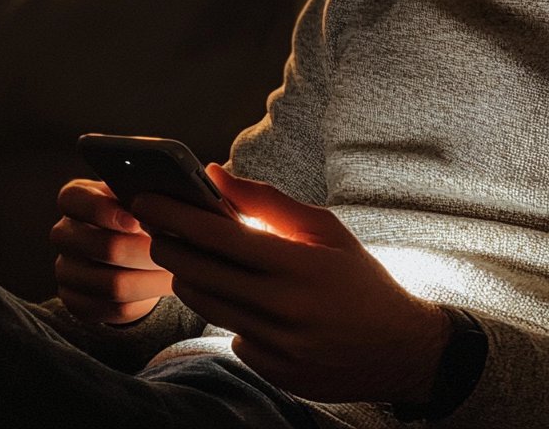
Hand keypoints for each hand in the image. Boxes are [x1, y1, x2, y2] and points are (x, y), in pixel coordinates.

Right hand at [50, 178, 173, 323]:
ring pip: (109, 283)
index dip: (101, 209)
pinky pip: (110, 309)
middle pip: (99, 246)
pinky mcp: (77, 303)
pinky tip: (163, 288)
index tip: (135, 216)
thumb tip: (212, 170)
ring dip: (150, 278)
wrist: (137, 252)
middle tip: (174, 249)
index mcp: (79, 198)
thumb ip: (171, 182)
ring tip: (178, 269)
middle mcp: (65, 234)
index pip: (71, 199)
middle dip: (143, 249)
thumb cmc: (154, 211)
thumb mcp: (154, 191)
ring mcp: (67, 270)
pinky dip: (143, 301)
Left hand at [131, 165, 451, 402]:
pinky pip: (230, 336)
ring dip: (187, 278)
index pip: (221, 236)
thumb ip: (267, 201)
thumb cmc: (360, 277)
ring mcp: (277, 347)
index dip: (178, 215)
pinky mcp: (274, 373)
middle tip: (152, 227)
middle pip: (201, 274)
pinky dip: (224, 312)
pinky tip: (232, 296)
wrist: (400, 348)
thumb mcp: (325, 228)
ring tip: (182, 257)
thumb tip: (216, 175)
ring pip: (207, 307)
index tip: (148, 199)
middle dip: (168, 246)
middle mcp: (284, 309)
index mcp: (298, 265)